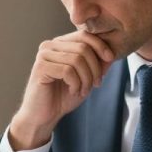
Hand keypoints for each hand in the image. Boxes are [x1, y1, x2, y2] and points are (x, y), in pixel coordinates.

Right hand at [9, 30, 113, 149]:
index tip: (110, 60)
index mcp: (60, 44)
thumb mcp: (86, 78)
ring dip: (86, 79)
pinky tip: (72, 91)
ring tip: (83, 91)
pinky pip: (68, 71)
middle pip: (83, 48)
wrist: (44, 116)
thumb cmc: (63, 96)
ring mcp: (43, 55)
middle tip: (95, 84)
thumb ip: (97, 65)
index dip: (100, 46)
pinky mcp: (40, 68)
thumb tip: (111, 54)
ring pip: (77, 59)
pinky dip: (76, 84)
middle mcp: (50, 46)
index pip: (84, 35)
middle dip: (95, 68)